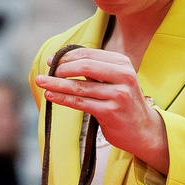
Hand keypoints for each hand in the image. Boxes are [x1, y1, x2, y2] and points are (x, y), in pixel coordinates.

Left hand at [33, 47, 168, 171]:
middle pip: (85, 66)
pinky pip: (80, 103)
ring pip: (80, 86)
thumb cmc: (124, 104)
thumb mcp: (116, 81)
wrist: (143, 130)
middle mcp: (123, 76)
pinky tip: (51, 96)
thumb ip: (96, 71)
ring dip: (56, 84)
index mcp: (122, 63)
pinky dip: (63, 98)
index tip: (52, 60)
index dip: (68, 56)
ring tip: (41, 82)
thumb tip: (63, 62)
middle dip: (61, 68)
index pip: (89, 55)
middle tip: (47, 72)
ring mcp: (118, 94)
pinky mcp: (111, 112)